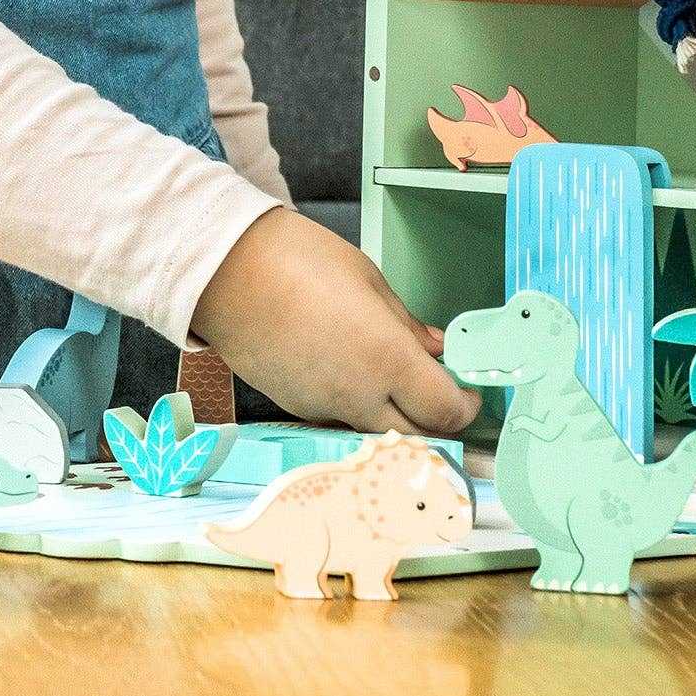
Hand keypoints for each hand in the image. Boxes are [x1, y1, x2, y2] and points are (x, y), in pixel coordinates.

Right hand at [188, 207, 482, 436]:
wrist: (224, 271)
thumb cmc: (298, 261)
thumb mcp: (369, 281)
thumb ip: (408, 324)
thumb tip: (436, 348)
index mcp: (387, 359)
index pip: (446, 410)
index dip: (467, 405)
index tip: (470, 390)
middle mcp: (359, 396)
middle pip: (419, 434)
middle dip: (439, 418)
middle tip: (441, 389)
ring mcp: (325, 408)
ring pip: (379, 429)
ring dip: (397, 414)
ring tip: (394, 375)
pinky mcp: (298, 408)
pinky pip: (342, 418)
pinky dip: (359, 405)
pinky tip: (350, 369)